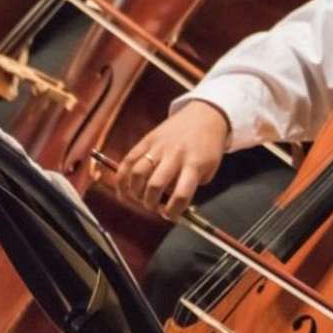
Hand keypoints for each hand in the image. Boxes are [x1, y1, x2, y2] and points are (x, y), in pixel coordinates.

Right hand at [115, 101, 228, 217]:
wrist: (205, 115)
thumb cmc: (209, 146)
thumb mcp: (210, 168)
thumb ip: (192, 185)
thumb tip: (170, 201)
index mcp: (194, 164)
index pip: (182, 194)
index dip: (173, 211)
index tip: (171, 216)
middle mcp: (175, 155)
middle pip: (155, 184)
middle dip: (150, 203)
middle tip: (153, 208)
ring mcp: (158, 147)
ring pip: (138, 173)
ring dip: (135, 192)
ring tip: (139, 199)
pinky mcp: (147, 140)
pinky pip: (128, 160)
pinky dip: (122, 178)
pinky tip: (122, 190)